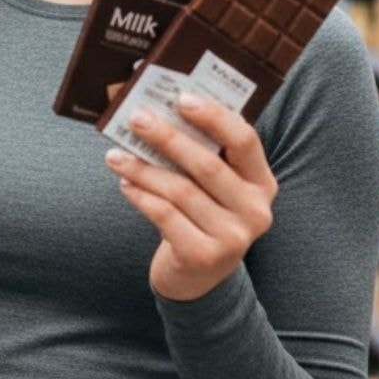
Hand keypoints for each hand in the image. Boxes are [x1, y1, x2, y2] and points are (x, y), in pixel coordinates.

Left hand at [105, 93, 278, 301]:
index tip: (181, 98)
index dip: (214, 117)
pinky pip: (165, 216)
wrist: (199, 279)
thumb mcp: (216, 189)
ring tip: (116, 156)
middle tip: (136, 118)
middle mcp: (255, 211)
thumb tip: (160, 110)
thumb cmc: (203, 218)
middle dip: (167, 137)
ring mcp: (233, 238)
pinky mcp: (204, 256)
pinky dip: (141, 197)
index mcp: (262, 183)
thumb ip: (205, 155)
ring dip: (143, 169)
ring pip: (180, 190)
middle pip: (207, 164)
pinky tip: (125, 185)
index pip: (245, 140)